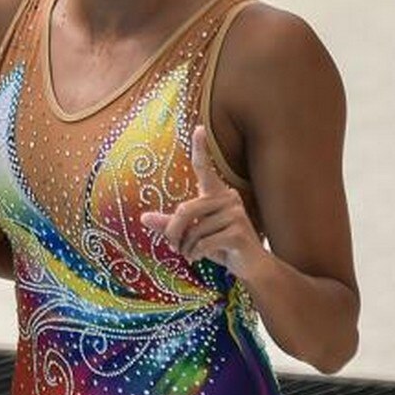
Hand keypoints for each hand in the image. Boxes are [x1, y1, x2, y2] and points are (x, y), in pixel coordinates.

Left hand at [140, 125, 263, 277]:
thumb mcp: (192, 234)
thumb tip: (143, 218)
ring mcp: (236, 214)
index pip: (204, 168)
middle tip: (172, 246)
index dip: (201, 148)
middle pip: (185, 210)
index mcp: (216, 193)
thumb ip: (169, 224)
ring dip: (186, 248)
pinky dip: (195, 254)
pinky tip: (200, 258)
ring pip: (194, 230)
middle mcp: (228, 198)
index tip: (199, 128)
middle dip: (173, 232)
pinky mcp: (239, 232)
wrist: (250, 266)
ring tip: (191, 254)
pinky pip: (204, 242)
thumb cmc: (219, 245)